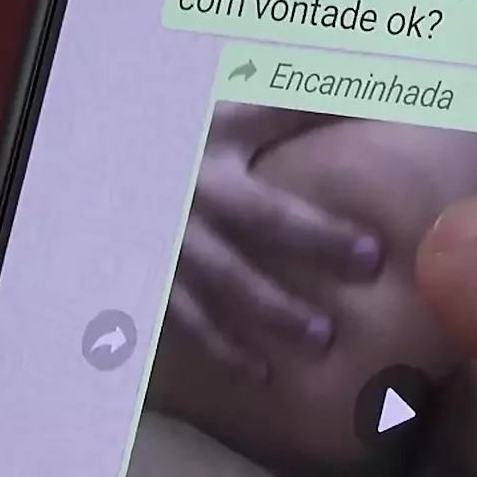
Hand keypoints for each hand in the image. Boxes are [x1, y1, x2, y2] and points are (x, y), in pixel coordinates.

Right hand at [168, 105, 381, 378]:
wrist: (102, 174)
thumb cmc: (182, 144)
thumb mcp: (231, 116)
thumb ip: (295, 109)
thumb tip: (371, 101)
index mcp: (219, 146)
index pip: (282, 138)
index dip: (327, 137)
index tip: (375, 184)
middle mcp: (197, 193)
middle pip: (264, 218)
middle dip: (317, 239)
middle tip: (368, 262)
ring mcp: (172, 242)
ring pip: (227, 281)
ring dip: (274, 310)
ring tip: (321, 336)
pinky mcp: (151, 282)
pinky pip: (189, 322)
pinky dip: (224, 350)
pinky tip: (261, 374)